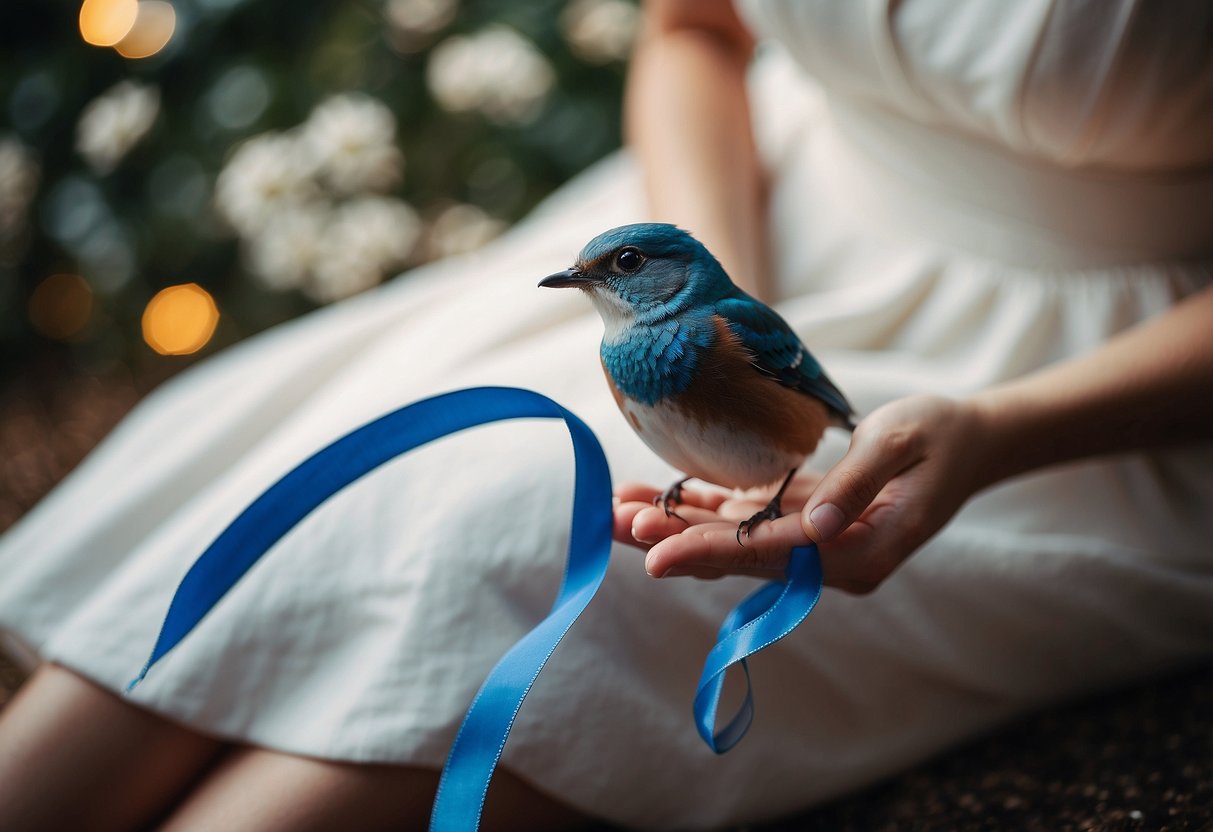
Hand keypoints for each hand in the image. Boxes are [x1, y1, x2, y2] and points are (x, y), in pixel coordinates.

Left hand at [614, 395, 990, 592]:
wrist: (970, 442)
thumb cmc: (940, 435)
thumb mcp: (903, 442)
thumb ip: (857, 481)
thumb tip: (817, 526)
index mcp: (860, 549)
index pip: (770, 555)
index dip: (709, 551)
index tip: (655, 554)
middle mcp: (832, 560)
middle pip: (739, 557)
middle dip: (674, 540)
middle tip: (612, 524)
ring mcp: (816, 547)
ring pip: (733, 543)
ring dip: (676, 526)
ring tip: (618, 510)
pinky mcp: (804, 527)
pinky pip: (746, 524)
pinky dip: (701, 509)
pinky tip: (654, 498)